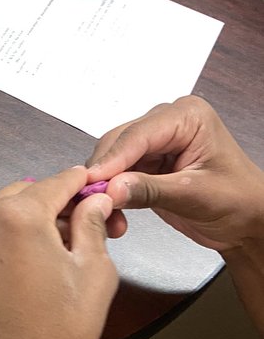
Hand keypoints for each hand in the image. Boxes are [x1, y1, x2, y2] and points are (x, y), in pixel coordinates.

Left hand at [0, 167, 117, 338]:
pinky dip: (17, 232)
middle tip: (94, 224)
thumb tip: (95, 200)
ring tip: (70, 245)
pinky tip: (42, 256)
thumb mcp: (94, 271)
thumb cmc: (61, 329)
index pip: (59, 182)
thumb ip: (92, 224)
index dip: (86, 185)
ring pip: (9, 208)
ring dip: (38, 216)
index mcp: (17, 214)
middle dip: (62, 203)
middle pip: (32, 192)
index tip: (106, 192)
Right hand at [87, 96, 263, 252]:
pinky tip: (113, 211)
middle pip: (119, 142)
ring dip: (105, 186)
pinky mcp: (146, 163)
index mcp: (188, 116)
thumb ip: (150, 190)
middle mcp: (168, 123)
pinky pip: (117, 174)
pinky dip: (111, 193)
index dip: (112, 159)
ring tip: (105, 211)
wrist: (249, 222)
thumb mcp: (195, 195)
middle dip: (105, 173)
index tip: (91, 180)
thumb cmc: (239, 200)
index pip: (138, 134)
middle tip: (92, 200)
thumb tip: (112, 188)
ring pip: (112, 159)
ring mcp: (155, 143)